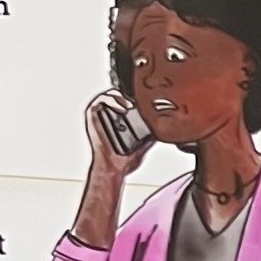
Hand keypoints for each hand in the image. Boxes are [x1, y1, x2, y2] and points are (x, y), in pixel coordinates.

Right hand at [68, 95, 150, 249]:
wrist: (113, 168)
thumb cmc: (124, 158)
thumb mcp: (145, 142)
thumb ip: (153, 133)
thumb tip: (168, 128)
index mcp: (120, 117)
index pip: (128, 96)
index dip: (136, 93)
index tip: (146, 96)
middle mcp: (109, 114)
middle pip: (119, 92)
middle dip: (129, 92)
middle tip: (139, 99)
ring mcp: (100, 114)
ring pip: (109, 93)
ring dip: (121, 95)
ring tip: (130, 104)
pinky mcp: (92, 116)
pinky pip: (99, 101)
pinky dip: (111, 100)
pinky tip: (122, 107)